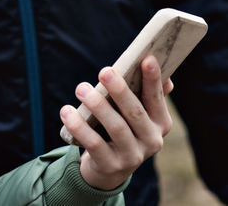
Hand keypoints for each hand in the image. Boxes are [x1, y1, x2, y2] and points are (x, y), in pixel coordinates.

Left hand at [59, 55, 173, 190]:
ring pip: (116, 127)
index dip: (152, 79)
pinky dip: (79, 126)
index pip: (156, 98)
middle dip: (120, 90)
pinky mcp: (111, 166)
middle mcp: (152, 141)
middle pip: (135, 113)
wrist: (109, 169)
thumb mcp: (136, 114)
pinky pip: (94, 144)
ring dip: (97, 105)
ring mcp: (133, 156)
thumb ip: (145, 93)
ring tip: (81, 88)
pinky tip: (66, 111)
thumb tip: (155, 65)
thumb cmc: (122, 128)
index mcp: (161, 123)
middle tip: (104, 71)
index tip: (147, 58)